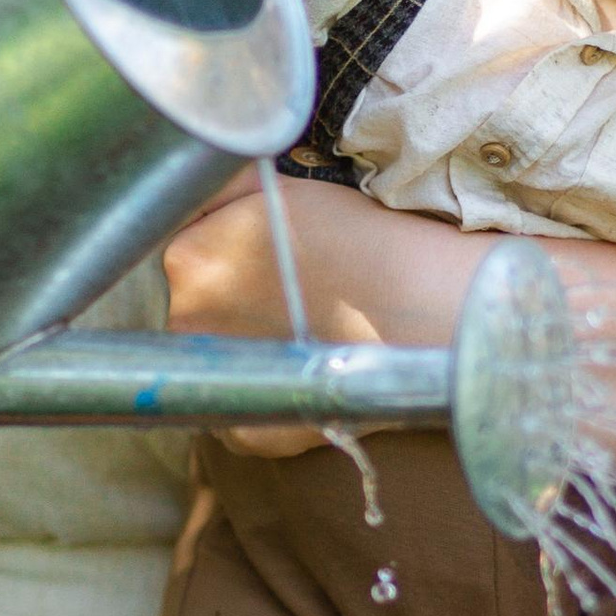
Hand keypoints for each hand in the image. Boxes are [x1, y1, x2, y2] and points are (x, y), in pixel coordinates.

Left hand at [160, 188, 615, 487]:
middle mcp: (187, 314)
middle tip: (301, 295)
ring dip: (254, 348)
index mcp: (191, 253)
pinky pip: (244, 414)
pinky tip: (318, 374)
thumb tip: (189, 185)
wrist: (428, 309)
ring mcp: (215, 377)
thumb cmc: (368, 242)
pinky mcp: (242, 430)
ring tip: (317, 334)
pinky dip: (274, 399)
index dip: (231, 250)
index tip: (270, 256)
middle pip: (199, 305)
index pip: (189, 248)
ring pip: (221, 359)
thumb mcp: (287, 190)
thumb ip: (226, 193)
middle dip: (236, 300)